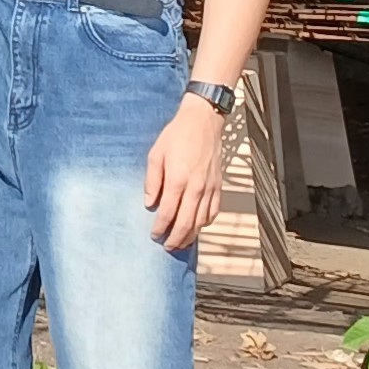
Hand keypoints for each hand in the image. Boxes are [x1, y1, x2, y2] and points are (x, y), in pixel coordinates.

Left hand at [143, 95, 227, 252]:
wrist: (203, 121)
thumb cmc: (176, 135)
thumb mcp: (156, 154)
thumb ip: (152, 181)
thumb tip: (149, 203)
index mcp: (178, 180)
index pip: (168, 213)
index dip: (160, 228)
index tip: (154, 234)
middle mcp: (196, 188)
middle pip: (186, 223)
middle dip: (175, 239)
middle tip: (167, 247)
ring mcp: (209, 188)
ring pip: (201, 222)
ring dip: (191, 235)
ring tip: (180, 242)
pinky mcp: (218, 186)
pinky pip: (213, 212)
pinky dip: (205, 223)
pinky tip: (197, 226)